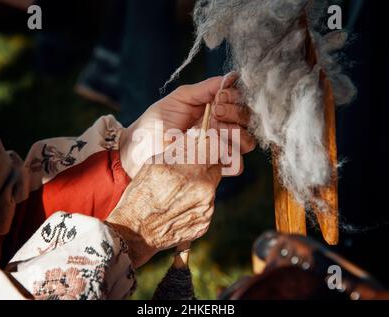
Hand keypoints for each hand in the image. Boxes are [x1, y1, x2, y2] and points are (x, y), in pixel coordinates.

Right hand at [107, 137, 220, 267]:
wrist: (134, 232)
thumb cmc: (140, 195)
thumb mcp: (155, 163)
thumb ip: (180, 150)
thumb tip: (196, 136)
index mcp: (191, 170)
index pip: (213, 146)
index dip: (206, 144)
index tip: (201, 146)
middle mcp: (203, 189)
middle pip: (216, 166)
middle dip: (205, 164)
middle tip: (189, 169)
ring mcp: (206, 208)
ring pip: (211, 187)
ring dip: (200, 185)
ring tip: (178, 193)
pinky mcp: (205, 223)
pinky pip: (206, 205)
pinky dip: (196, 203)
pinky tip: (179, 207)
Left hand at [119, 74, 255, 178]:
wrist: (139, 146)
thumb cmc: (157, 121)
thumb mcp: (181, 98)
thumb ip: (206, 88)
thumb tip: (232, 76)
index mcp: (218, 110)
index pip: (242, 101)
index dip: (236, 97)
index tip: (220, 96)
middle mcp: (224, 129)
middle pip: (249, 120)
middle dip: (235, 112)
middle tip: (216, 111)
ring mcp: (221, 149)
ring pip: (247, 141)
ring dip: (234, 132)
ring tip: (212, 129)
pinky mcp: (215, 167)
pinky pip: (237, 165)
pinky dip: (230, 155)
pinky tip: (212, 147)